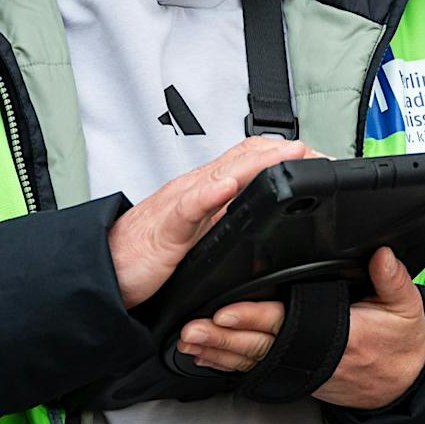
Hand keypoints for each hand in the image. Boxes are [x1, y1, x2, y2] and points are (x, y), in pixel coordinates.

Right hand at [107, 137, 308, 309]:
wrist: (103, 269)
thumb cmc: (146, 252)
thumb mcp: (200, 236)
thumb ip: (227, 220)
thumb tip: (266, 219)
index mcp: (207, 192)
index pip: (252, 161)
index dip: (286, 156)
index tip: (320, 161)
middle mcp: (196, 190)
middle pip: (245, 158)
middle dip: (285, 154)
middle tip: (321, 155)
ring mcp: (180, 205)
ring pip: (223, 174)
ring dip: (260, 163)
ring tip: (291, 155)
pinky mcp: (164, 230)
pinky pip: (188, 207)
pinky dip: (209, 194)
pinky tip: (227, 186)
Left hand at [176, 246, 424, 409]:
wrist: (403, 385)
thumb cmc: (402, 346)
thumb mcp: (408, 309)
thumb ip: (393, 279)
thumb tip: (381, 254)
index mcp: (339, 335)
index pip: (289, 322)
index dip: (255, 316)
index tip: (228, 310)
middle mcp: (313, 355)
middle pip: (259, 344)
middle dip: (222, 337)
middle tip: (193, 328)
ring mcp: (300, 368)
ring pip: (250, 359)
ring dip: (216, 352)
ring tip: (188, 341)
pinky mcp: (293, 374)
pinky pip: (254, 368)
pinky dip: (226, 363)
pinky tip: (204, 356)